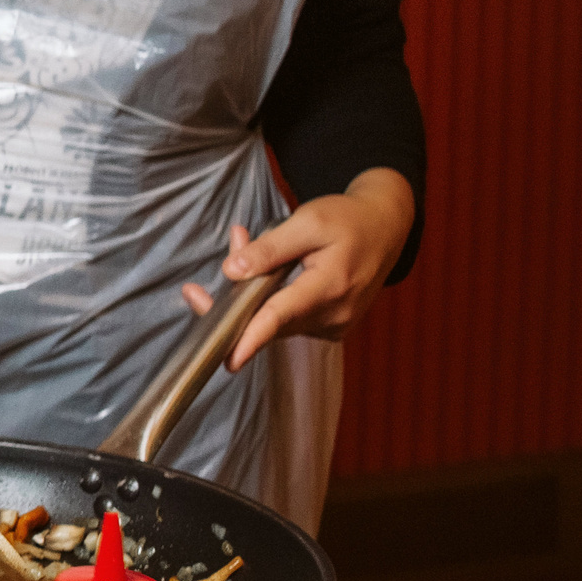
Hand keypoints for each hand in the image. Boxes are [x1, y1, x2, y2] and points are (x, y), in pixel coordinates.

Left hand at [181, 168, 413, 369]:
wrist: (386, 230)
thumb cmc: (347, 220)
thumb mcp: (308, 221)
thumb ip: (270, 248)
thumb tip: (231, 271)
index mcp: (330, 286)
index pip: (281, 316)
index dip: (252, 338)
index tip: (229, 359)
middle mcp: (334, 314)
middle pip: (269, 321)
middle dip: (232, 302)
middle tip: (196, 289)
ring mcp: (333, 324)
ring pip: (275, 319)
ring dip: (250, 293)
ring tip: (243, 241)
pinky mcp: (329, 326)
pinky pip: (287, 319)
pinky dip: (269, 297)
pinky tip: (266, 266)